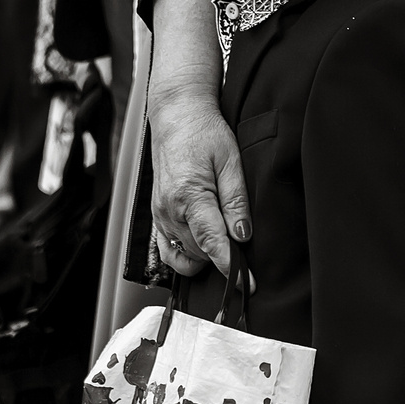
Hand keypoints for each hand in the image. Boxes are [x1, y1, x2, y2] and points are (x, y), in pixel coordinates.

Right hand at [150, 84, 249, 276]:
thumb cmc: (205, 134)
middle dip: (224, 258)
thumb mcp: (231, 161)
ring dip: (207, 256)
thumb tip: (243, 235)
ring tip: (227, 241)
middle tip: (246, 250)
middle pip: (200, 253)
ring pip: (185, 256)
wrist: (176, 119)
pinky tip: (204, 248)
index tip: (247, 284)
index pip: (212, 242)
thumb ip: (237, 201)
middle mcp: (169, 210)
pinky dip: (186, 256)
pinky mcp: (157, 217)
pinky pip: (168, 251)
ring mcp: (159, 216)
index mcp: (189, 196)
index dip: (231, 266)